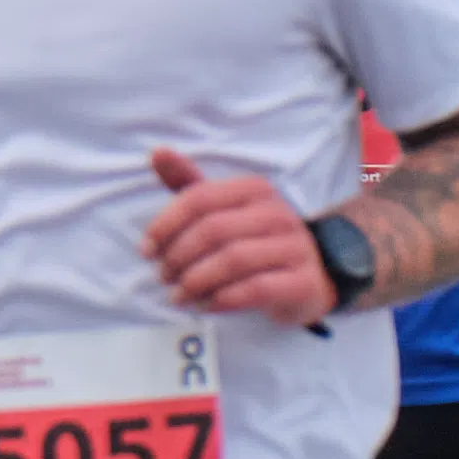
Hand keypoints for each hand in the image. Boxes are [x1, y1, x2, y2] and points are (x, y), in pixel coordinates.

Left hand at [143, 145, 337, 321]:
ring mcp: (294, 247)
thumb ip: (190, 185)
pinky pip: (256, 289)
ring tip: (178, 295)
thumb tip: (158, 153)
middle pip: (214, 230)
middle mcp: (277, 213)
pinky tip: (205, 305)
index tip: (146, 250)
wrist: (311, 277)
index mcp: (254, 190)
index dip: (166, 224)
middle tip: (163, 276)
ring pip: (234, 260)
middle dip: (179, 256)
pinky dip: (222, 299)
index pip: (200, 199)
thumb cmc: (256, 242)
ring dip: (197, 281)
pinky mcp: (303, 281)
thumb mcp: (225, 211)